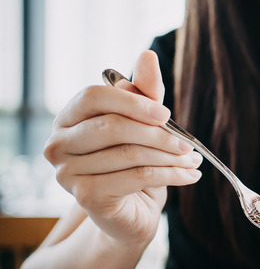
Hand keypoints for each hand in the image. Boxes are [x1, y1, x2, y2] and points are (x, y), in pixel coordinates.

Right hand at [44, 51, 201, 246]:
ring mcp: (66, 173)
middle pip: (113, 126)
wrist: (130, 213)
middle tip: (188, 144)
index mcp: (67, 118)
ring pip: (130, 154)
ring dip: (171, 157)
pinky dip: (172, 175)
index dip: (133, 102)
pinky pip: (138, 177)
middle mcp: (58, 144)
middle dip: (159, 134)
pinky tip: (190, 176)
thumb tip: (147, 54)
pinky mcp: (86, 197)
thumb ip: (144, 91)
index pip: (94, 96)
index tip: (166, 114)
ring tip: (193, 161)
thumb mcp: (142, 123)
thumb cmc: (133, 163)